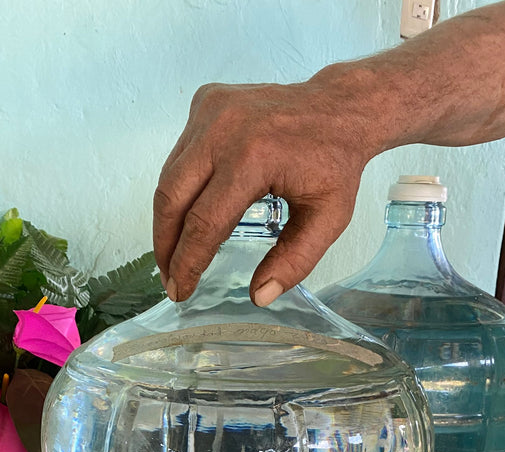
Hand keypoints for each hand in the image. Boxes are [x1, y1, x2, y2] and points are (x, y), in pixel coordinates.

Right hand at [153, 70, 373, 305]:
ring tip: (173, 253)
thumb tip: (260, 295)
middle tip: (170, 277)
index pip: (204, 222)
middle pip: (172, 199)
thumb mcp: (328, 218)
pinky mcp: (206, 103)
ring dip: (166, 220)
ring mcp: (211, 111)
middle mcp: (224, 129)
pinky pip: (179, 156)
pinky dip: (177, 188)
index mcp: (254, 157)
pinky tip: (187, 213)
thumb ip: (295, 261)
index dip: (188, 262)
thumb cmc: (335, 161)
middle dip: (165, 245)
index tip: (182, 289)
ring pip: (168, 177)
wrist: (339, 107)